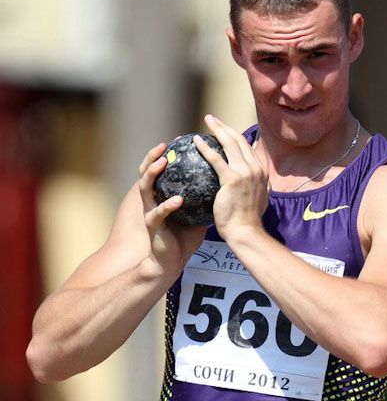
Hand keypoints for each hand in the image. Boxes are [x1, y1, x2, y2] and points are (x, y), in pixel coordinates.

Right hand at [138, 142, 205, 274]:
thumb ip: (205, 195)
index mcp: (163, 194)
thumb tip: (226, 179)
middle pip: (147, 172)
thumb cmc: (185, 236)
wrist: (173, 259)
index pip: (162, 170)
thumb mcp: (198, 211)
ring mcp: (150, 211)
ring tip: (162, 162)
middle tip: (164, 145)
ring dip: (152, 173)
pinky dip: (168, 205)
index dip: (167, 154)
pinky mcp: (152, 225)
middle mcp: (153, 199)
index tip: (177, 141)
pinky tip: (178, 199)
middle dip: (152, 157)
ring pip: (146, 187)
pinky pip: (158, 212)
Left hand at [193, 115, 268, 240]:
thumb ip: (254, 188)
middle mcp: (256, 168)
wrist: (246, 232)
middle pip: (239, 140)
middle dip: (226, 127)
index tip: (224, 130)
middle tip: (212, 119)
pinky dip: (206, 148)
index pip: (247, 148)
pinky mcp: (232, 179)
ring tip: (207, 120)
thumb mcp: (257, 200)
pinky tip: (196, 141)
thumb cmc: (246, 221)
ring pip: (230, 143)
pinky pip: (216, 158)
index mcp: (262, 172)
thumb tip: (249, 184)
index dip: (235, 136)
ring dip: (217, 129)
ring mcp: (246, 172)